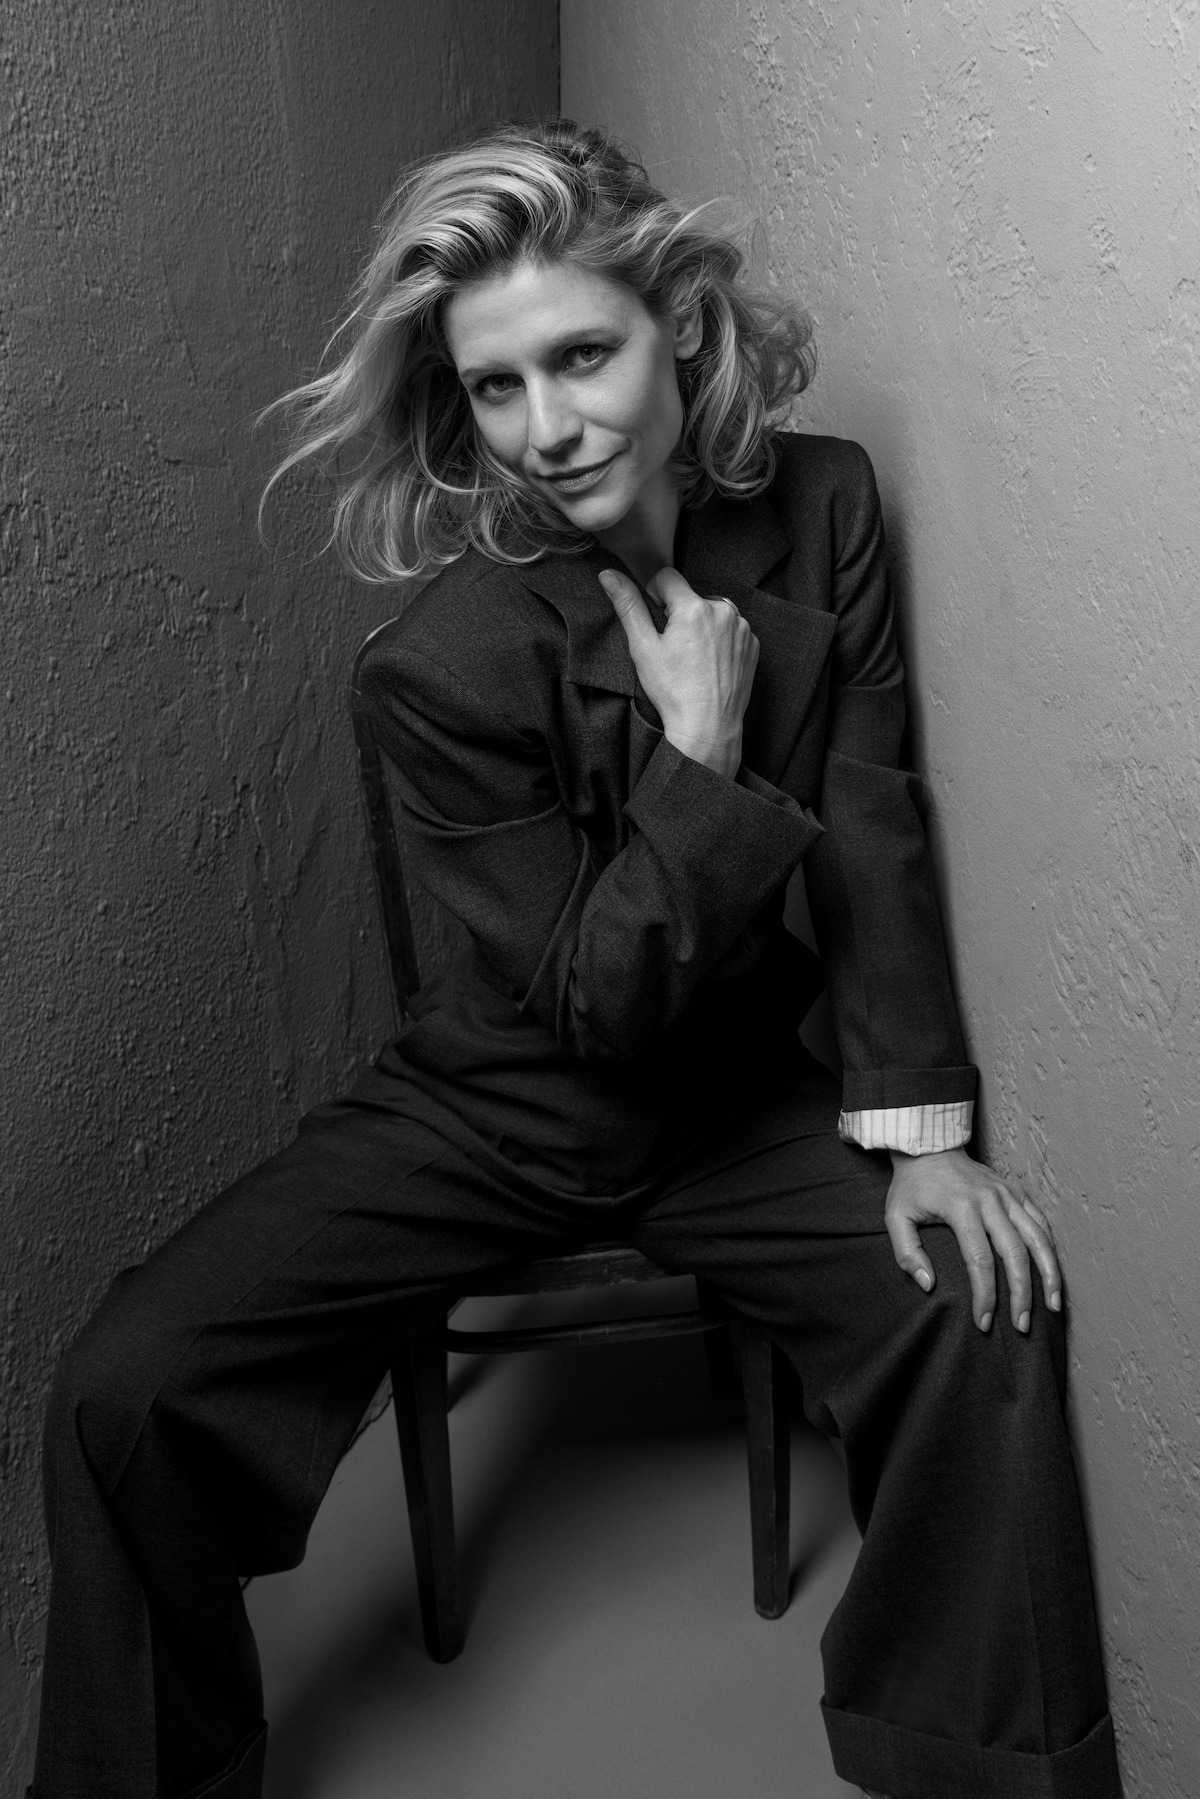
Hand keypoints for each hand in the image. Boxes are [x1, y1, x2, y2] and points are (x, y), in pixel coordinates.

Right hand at [598, 566, 758, 778]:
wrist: (707, 727)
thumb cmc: (673, 691)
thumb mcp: (643, 647)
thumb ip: (627, 606)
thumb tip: (609, 574)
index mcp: (693, 607)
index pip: (667, 577)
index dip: (655, 595)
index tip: (656, 620)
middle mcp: (723, 610)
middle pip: (692, 595)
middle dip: (680, 613)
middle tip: (675, 648)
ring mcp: (742, 628)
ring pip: (713, 612)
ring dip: (702, 625)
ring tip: (694, 658)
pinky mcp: (752, 644)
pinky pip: (732, 629)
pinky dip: (721, 639)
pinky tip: (711, 664)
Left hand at [885, 1145, 1060, 1332]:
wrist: (930, 1145)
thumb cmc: (912, 1186)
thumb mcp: (896, 1216)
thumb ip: (907, 1252)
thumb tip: (928, 1285)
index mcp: (961, 1207)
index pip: (979, 1260)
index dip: (985, 1295)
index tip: (983, 1322)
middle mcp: (990, 1201)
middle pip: (1015, 1253)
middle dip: (1022, 1294)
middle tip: (1021, 1326)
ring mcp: (1007, 1194)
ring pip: (1038, 1238)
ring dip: (1049, 1274)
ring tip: (1053, 1306)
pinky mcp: (1017, 1191)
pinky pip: (1041, 1222)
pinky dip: (1050, 1248)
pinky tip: (1053, 1273)